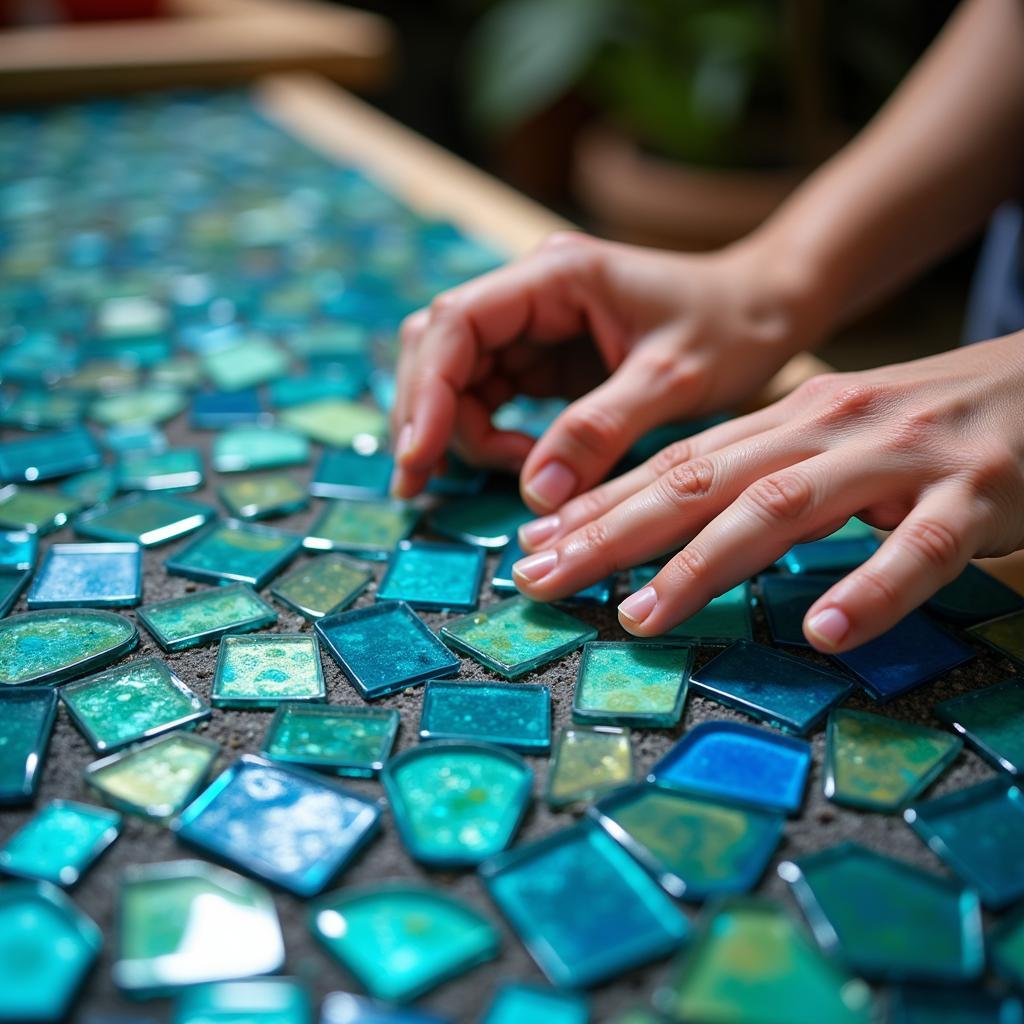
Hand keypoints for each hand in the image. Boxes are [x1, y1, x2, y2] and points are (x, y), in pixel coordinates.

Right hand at [390, 232, 824, 506]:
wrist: (767, 308)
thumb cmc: (733, 327)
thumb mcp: (674, 379)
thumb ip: (602, 430)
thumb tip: (536, 495)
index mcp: (555, 275)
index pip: (457, 323)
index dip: (428, 392)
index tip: (419, 457)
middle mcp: (532, 293)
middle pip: (439, 349)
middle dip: (426, 416)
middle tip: (420, 484)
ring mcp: (535, 326)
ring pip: (457, 376)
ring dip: (456, 430)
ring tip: (501, 477)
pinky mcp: (546, 357)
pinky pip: (491, 395)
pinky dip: (485, 433)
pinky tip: (510, 466)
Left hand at [511, 334, 1023, 651]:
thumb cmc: (919, 423)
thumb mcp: (824, 437)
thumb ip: (754, 475)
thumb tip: (668, 527)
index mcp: (786, 418)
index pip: (675, 464)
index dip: (599, 505)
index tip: (532, 545)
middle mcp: (826, 429)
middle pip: (701, 482)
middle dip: (612, 534)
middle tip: (540, 580)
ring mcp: (901, 459)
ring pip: (785, 508)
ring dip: (705, 564)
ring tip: (641, 617)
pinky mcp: (978, 493)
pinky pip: (921, 549)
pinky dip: (870, 590)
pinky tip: (822, 633)